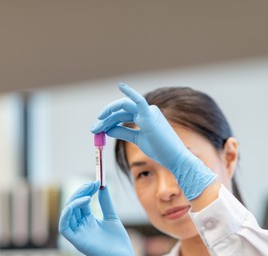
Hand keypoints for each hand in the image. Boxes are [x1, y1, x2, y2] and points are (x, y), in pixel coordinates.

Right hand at [59, 181, 135, 255]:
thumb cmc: (118, 242)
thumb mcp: (112, 217)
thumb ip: (106, 202)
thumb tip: (103, 185)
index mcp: (88, 220)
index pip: (81, 202)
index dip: (86, 190)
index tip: (97, 182)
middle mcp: (80, 225)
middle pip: (72, 204)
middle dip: (81, 191)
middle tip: (93, 183)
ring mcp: (77, 233)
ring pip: (67, 212)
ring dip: (75, 199)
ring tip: (89, 193)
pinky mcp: (76, 241)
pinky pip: (64, 226)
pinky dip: (67, 213)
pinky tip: (81, 203)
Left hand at [91, 82, 215, 200]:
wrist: (173, 158)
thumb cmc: (159, 150)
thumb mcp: (137, 139)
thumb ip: (123, 132)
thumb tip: (108, 129)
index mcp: (144, 117)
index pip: (122, 115)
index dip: (108, 121)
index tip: (97, 129)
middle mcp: (146, 112)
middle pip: (121, 111)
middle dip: (105, 118)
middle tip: (93, 129)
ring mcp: (149, 112)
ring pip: (124, 108)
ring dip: (108, 115)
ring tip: (97, 125)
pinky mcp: (150, 116)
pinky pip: (139, 101)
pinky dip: (130, 93)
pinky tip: (121, 86)